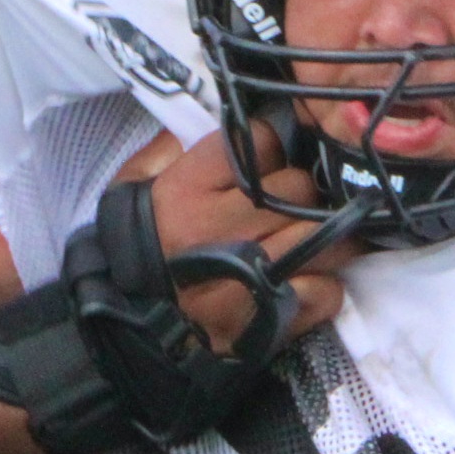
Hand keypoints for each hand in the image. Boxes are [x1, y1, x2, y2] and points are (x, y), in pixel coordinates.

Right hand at [142, 128, 359, 340]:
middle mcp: (223, 227)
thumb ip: (166, 151)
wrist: (128, 332)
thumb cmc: (136, 254)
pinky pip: (326, 290)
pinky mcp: (270, 318)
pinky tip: (298, 287)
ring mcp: (252, 274)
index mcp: (189, 190)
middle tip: (283, 211)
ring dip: (321, 242)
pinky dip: (322, 288)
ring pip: (324, 238)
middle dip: (298, 197)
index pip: (261, 141)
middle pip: (299, 188)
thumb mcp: (133, 189)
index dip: (268, 151)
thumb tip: (211, 120)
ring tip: (302, 247)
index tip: (262, 168)